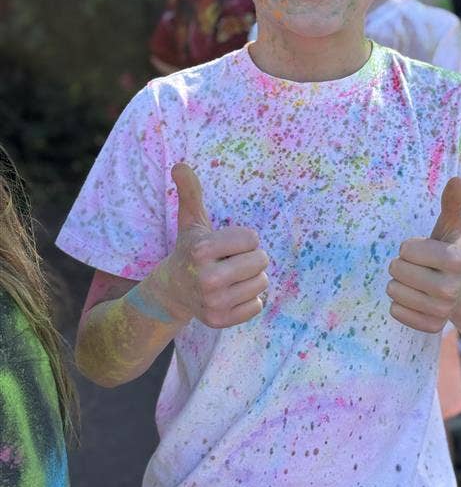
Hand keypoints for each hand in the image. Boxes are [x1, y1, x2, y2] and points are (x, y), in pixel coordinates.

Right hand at [155, 163, 268, 328]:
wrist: (173, 291)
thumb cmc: (190, 250)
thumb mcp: (191, 221)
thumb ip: (190, 192)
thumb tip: (180, 165)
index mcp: (202, 250)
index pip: (253, 238)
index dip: (243, 239)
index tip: (225, 245)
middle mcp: (207, 278)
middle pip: (261, 261)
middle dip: (251, 258)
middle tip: (230, 261)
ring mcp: (213, 303)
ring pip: (262, 284)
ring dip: (251, 278)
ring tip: (230, 278)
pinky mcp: (219, 321)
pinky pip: (256, 306)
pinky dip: (249, 300)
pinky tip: (230, 295)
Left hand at [387, 177, 460, 332]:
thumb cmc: (450, 251)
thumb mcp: (452, 227)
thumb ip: (452, 203)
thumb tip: (458, 178)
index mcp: (456, 259)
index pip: (406, 249)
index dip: (409, 246)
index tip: (424, 249)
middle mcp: (451, 288)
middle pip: (397, 270)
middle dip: (401, 264)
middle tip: (417, 266)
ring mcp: (443, 310)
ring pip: (393, 291)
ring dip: (398, 283)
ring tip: (416, 281)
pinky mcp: (432, 326)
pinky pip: (396, 311)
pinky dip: (399, 303)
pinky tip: (415, 298)